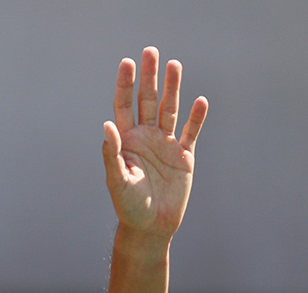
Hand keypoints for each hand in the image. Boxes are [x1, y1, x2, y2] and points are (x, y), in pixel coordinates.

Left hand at [102, 46, 207, 240]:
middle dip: (149, 77)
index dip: (125, 85)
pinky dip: (196, 118)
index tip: (127, 63)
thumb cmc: (128, 206)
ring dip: (172, 88)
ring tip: (175, 64)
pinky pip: (191, 133)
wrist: (151, 227)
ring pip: (170, 110)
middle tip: (151, 51)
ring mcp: (166, 145)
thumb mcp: (117, 180)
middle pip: (147, 101)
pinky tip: (200, 100)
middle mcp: (146, 138)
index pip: (124, 106)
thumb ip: (111, 153)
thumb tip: (107, 125)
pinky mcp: (184, 157)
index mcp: (126, 141)